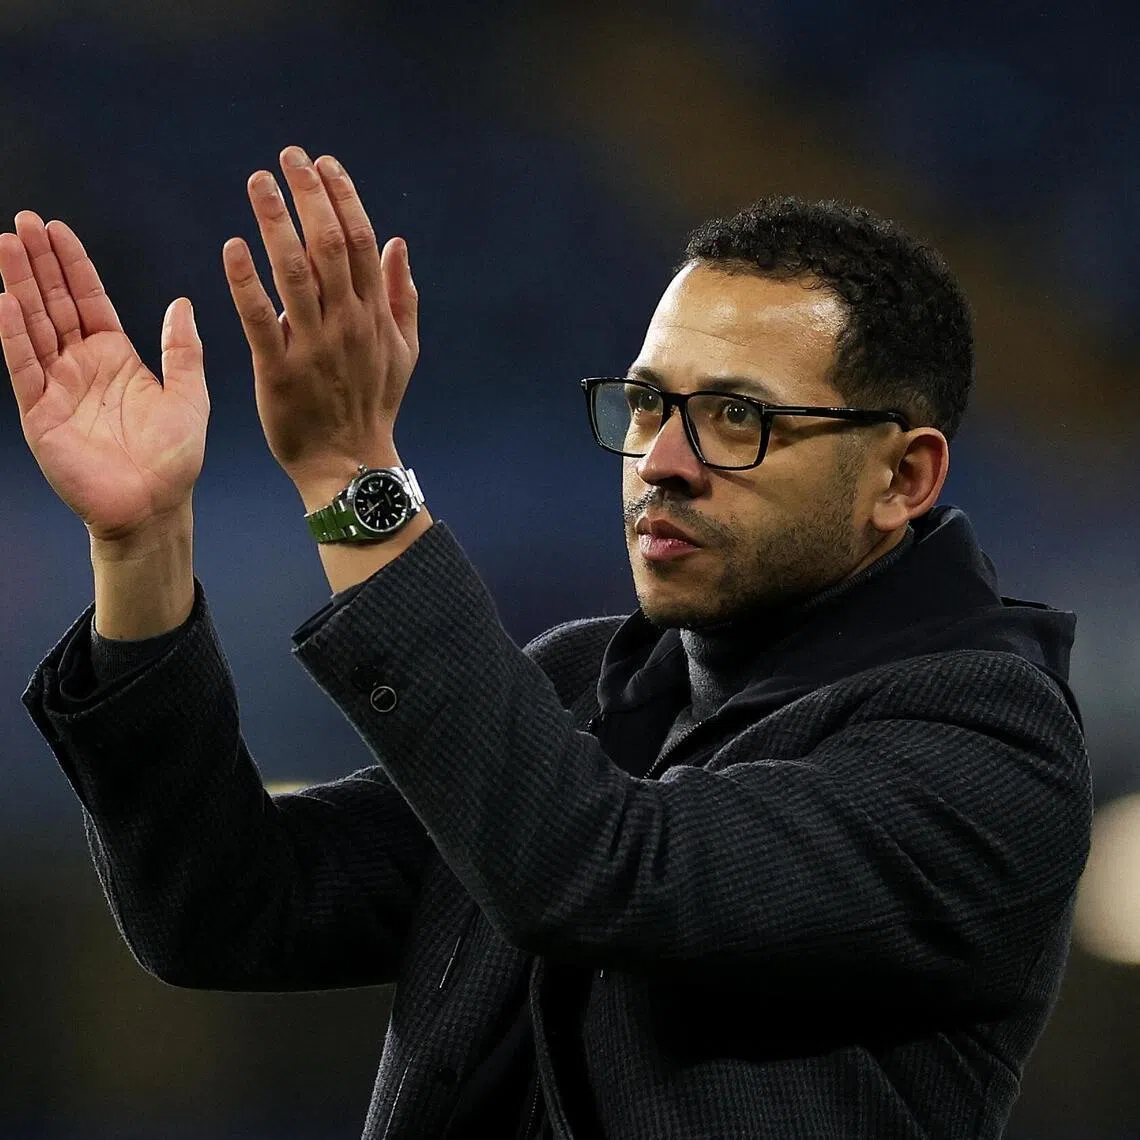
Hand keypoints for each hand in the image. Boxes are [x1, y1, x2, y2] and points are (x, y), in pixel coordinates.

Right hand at [0, 213, 208, 540]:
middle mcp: (80, 366)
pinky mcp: (41, 414)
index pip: (87, 300)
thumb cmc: (175, 457)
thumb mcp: (189, 396)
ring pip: (33, 326)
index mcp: (115, 357)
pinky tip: (5, 301)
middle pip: (53, 304)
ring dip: (19, 286)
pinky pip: (25, 368)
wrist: (156, 506)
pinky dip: (14, 335)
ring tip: (6, 245)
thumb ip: (182, 351)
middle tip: (23, 221)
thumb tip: (182, 303)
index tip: (56, 229)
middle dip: (38, 263)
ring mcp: (57, 387)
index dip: (72, 265)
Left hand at [222, 146, 418, 491]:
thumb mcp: (403, 351)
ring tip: (258, 182)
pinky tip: (233, 246)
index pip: (362, 242)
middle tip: (287, 157)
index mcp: (375, 316)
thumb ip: (402, 296)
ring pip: (295, 272)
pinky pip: (260, 318)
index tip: (323, 164)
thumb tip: (397, 243)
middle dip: (309, 195)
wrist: (349, 463)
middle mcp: (348, 324)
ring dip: (276, 222)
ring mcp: (314, 346)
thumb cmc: (374, 404)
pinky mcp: (278, 371)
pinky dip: (245, 281)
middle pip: (330, 246)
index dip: (343, 197)